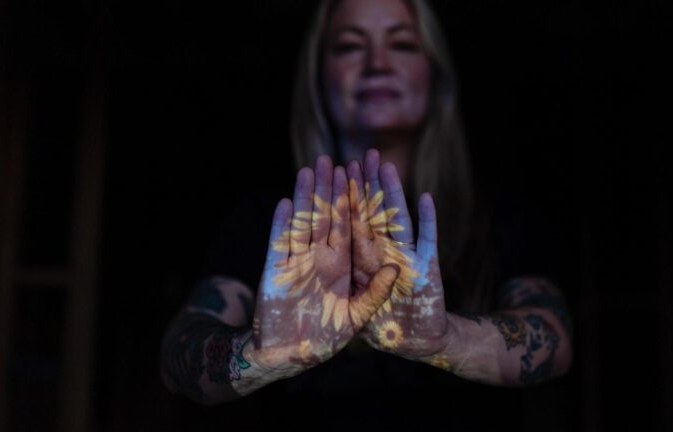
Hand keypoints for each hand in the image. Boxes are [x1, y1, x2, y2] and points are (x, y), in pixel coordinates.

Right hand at [250, 156, 397, 377]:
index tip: (357, 174)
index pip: (349, 225)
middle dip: (328, 188)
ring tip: (309, 170)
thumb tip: (397, 267)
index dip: (353, 200)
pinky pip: (279, 245)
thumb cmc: (325, 338)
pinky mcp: (275, 273)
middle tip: (330, 158)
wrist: (289, 356)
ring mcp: (296, 263)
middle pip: (325, 217)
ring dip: (305, 197)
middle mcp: (318, 259)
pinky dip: (282, 225)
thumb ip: (376, 291)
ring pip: (302, 223)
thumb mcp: (359, 316)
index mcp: (341, 265)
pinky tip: (286, 203)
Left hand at [347, 150, 451, 360]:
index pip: (349, 224)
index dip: (345, 198)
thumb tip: (327, 260)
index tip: (340, 170)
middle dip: (367, 185)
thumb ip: (340, 284)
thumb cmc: (369, 331)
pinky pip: (429, 241)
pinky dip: (429, 222)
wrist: (415, 344)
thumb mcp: (349, 311)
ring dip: (393, 193)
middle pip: (372, 214)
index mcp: (357, 264)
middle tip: (364, 154)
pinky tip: (427, 199)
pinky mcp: (429, 269)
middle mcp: (381, 257)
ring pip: (397, 220)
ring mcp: (405, 260)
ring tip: (386, 165)